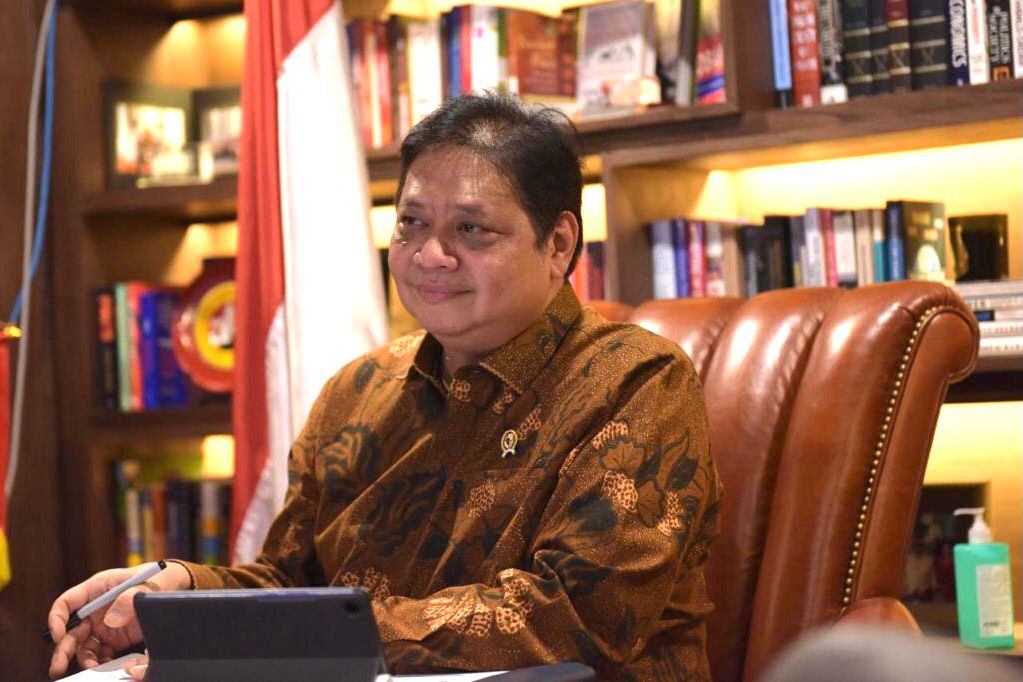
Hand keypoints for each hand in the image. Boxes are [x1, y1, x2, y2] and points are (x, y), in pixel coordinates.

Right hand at [47, 561, 190, 678]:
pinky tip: (106, 665)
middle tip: (58, 666)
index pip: (66, 603)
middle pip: (71, 630)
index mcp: (96, 588)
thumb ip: (127, 599)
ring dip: (83, 658)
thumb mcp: (144, 585)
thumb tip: (111, 621)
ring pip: (83, 645)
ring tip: (91, 667)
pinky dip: (100, 661)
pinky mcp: (114, 637)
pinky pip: (101, 652)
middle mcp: (95, 608)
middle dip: (63, 649)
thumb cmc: (155, 578)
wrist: (173, 587)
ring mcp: (103, 624)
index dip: (57, 619)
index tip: (58, 635)